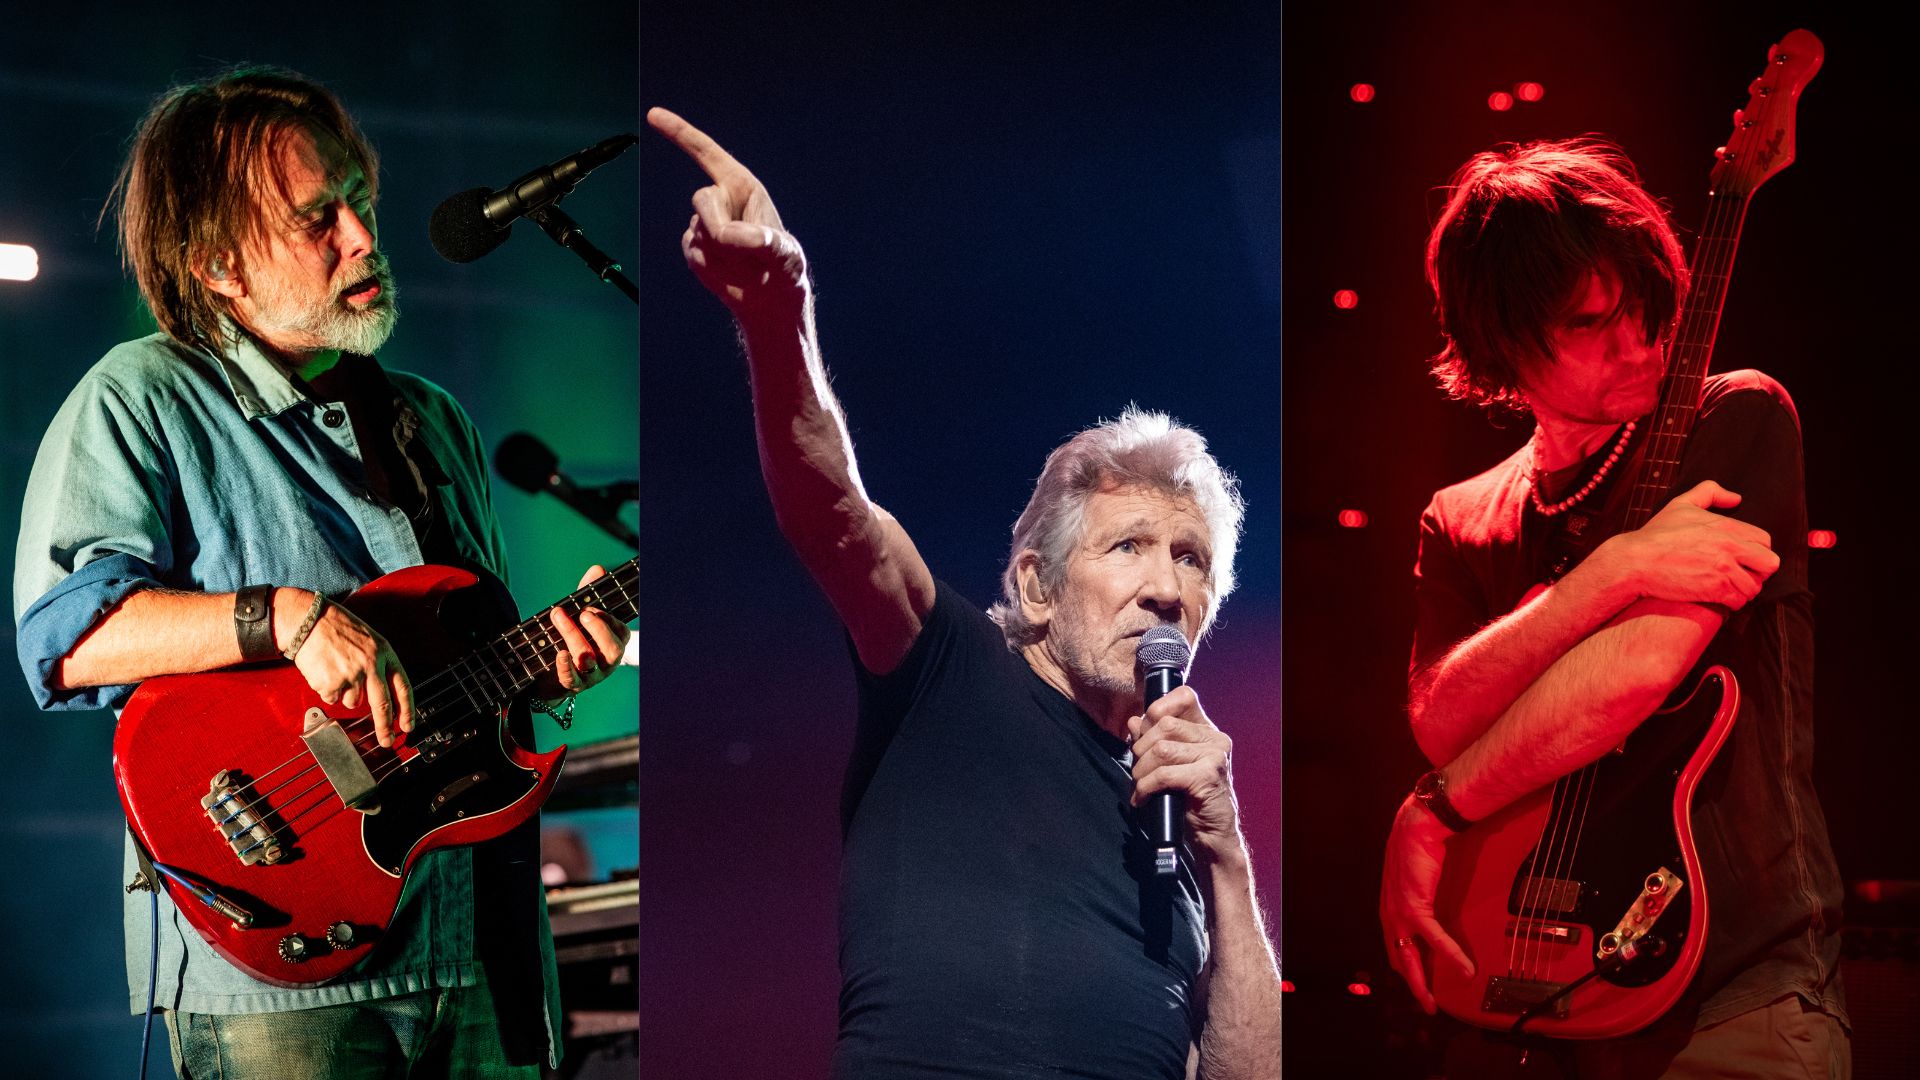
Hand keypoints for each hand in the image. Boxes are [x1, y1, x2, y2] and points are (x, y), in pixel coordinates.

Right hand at [276, 588, 411, 748]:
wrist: (308, 620)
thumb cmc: (337, 628)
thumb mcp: (368, 639)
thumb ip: (378, 664)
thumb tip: (384, 695)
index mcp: (384, 652)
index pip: (403, 686)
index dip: (407, 709)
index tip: (407, 726)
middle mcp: (371, 664)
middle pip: (382, 705)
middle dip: (385, 727)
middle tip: (387, 742)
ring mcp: (351, 675)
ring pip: (353, 702)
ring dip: (345, 694)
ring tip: (336, 670)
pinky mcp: (331, 682)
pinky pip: (332, 698)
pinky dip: (327, 689)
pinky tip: (323, 670)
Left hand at [535, 565, 630, 702]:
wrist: (548, 675)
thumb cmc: (570, 640)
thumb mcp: (579, 616)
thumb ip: (588, 594)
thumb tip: (597, 568)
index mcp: (613, 643)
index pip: (622, 633)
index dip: (609, 621)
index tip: (591, 607)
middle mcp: (607, 661)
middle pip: (612, 649)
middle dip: (598, 630)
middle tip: (583, 613)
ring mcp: (591, 675)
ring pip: (588, 660)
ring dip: (573, 636)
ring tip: (558, 617)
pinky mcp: (572, 685)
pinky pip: (572, 678)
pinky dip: (566, 666)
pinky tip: (559, 653)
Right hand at [647, 107, 808, 314]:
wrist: (769, 299)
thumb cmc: (784, 269)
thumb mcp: (784, 253)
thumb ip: (761, 240)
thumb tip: (729, 235)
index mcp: (742, 186)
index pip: (706, 153)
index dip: (680, 133)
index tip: (653, 115)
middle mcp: (722, 200)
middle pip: (702, 201)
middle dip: (719, 226)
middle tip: (743, 250)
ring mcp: (705, 224)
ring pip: (698, 232)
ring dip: (722, 254)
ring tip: (745, 265)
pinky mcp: (694, 247)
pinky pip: (692, 253)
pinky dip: (710, 268)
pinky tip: (729, 273)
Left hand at [1126, 685, 1243, 864]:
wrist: (1211, 837)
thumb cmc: (1188, 801)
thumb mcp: (1169, 766)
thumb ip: (1153, 742)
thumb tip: (1132, 721)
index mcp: (1207, 731)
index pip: (1184, 696)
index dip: (1158, 707)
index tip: (1144, 731)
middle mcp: (1215, 739)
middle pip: (1165, 724)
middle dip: (1141, 748)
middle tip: (1138, 771)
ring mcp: (1215, 756)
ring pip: (1162, 748)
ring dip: (1141, 770)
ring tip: (1141, 786)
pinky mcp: (1208, 776)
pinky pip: (1165, 773)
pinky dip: (1146, 786)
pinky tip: (1143, 798)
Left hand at [1379, 794, 1473, 1013]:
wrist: (1417, 826)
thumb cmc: (1418, 846)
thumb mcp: (1417, 877)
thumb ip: (1421, 894)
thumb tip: (1437, 902)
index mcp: (1390, 907)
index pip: (1395, 946)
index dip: (1406, 966)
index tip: (1417, 980)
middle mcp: (1390, 914)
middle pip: (1400, 959)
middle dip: (1413, 985)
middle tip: (1427, 1003)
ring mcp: (1399, 913)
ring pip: (1410, 958)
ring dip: (1423, 983)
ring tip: (1434, 1002)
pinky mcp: (1415, 908)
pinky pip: (1435, 939)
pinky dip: (1451, 956)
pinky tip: (1465, 970)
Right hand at [1602, 480, 1778, 609]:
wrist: (1636, 561)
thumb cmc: (1656, 535)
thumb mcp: (1681, 505)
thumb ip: (1710, 492)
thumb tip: (1736, 499)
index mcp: (1727, 527)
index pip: (1764, 541)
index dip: (1756, 552)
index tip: (1743, 559)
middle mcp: (1730, 546)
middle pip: (1769, 564)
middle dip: (1758, 571)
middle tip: (1742, 575)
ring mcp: (1724, 569)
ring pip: (1755, 586)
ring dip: (1745, 590)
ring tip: (1731, 590)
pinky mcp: (1715, 589)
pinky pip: (1739, 600)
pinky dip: (1733, 603)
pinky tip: (1721, 599)